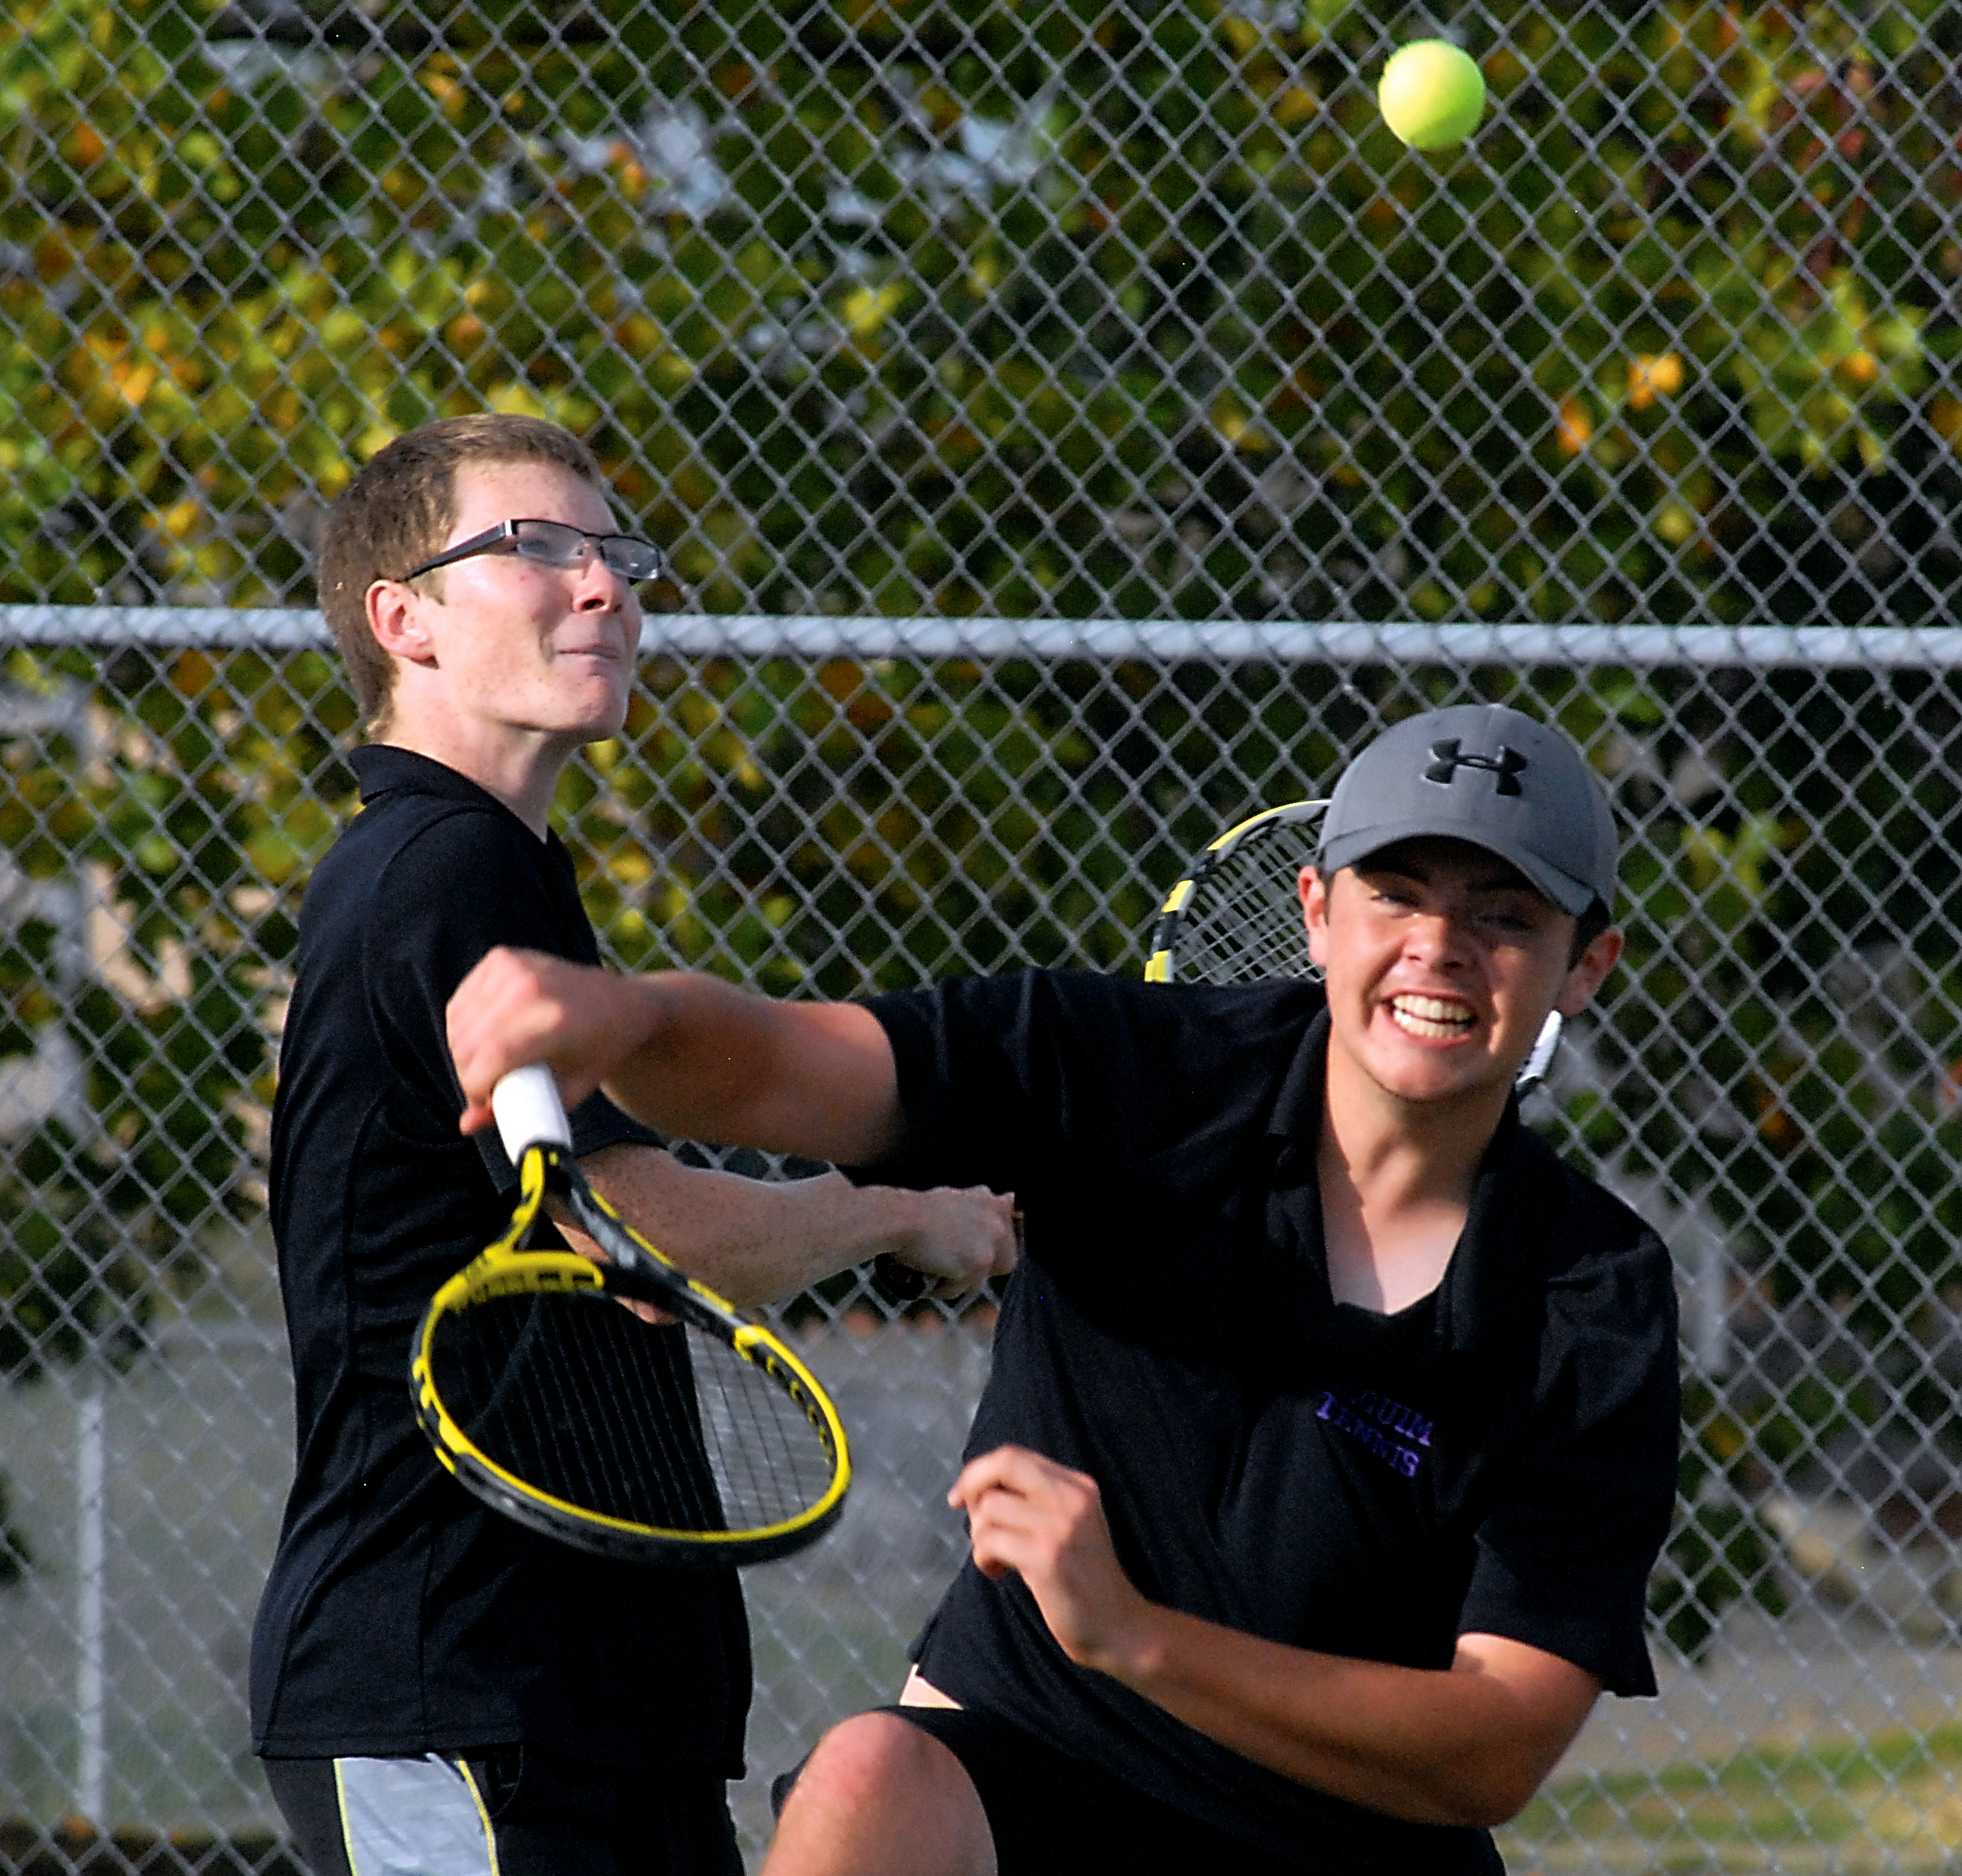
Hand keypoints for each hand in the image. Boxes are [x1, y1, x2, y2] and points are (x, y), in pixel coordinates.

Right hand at [447, 946, 644, 1132]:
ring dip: (465, 1051)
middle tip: (492, 1084)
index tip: (486, 1101)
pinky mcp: (502, 958)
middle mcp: (531, 988)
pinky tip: (491, 1033)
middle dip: (469, 1074)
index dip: (476, 1089)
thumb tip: (466, 1125)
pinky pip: (461, 1002)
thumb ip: (519, 1111)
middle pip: (467, 1044)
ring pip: (457, 1023)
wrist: (623, 1004)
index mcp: (554, 1021)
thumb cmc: (599, 1053)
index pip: (490, 1059)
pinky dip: (466, 1024)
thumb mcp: (570, 1091)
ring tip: (495, 1060)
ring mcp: (515, 967)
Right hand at [883, 1190, 1019, 1299]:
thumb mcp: (956, 1198)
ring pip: (979, 1279)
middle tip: (952, 1263)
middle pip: (1006, 1262)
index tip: (972, 1251)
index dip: (992, 1248)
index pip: (1012, 1236)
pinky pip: (960, 1289)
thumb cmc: (918, 1209)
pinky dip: (942, 1287)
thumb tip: (1010, 1199)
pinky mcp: (977, 1265)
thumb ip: (981, 1203)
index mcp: (994, 1203)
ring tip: (932, 1266)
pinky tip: (927, 1275)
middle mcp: (998, 1223)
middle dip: (980, 1268)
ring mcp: (990, 1245)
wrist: (898, 1218)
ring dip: (956, 1279)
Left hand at [948, 1446, 1149, 1675]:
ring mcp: (1061, 1525)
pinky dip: (983, 1557)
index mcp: (1079, 1485)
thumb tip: (979, 1488)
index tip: (962, 1495)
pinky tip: (999, 1572)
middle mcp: (1072, 1497)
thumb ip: (1037, 1500)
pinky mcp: (1047, 1557)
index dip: (980, 1471)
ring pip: (989, 1507)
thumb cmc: (1083, 1579)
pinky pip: (990, 1540)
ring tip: (997, 1558)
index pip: (1015, 1456)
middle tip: (963, 1513)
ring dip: (979, 1535)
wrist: (1118, 1625)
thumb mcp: (1070, 1524)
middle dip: (971, 1484)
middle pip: (1004, 1463)